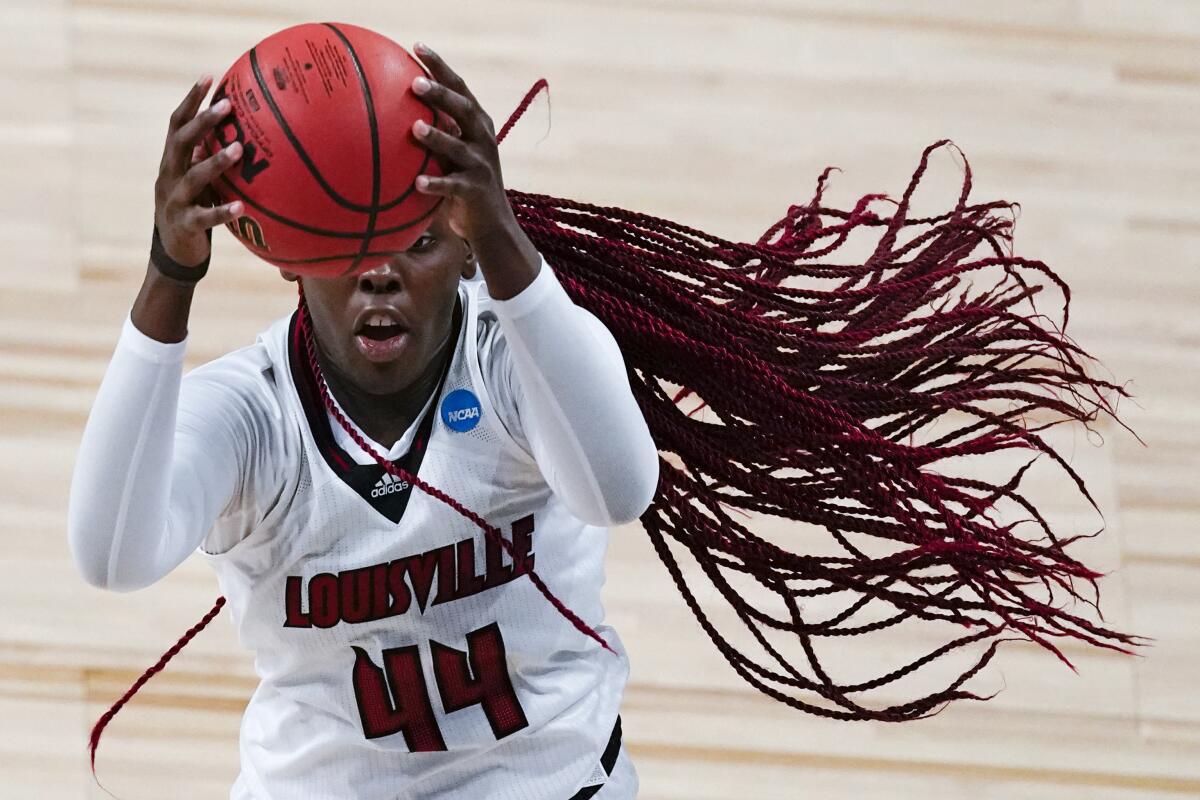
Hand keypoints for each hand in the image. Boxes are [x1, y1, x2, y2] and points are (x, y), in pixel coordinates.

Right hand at [153, 75, 244, 268]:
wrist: (174, 253)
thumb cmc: (194, 209)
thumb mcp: (199, 181)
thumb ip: (209, 158)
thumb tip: (240, 132)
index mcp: (172, 162)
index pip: (177, 124)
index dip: (191, 101)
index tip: (208, 76)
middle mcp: (168, 176)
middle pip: (181, 142)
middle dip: (202, 122)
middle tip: (227, 106)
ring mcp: (173, 200)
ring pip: (192, 177)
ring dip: (216, 162)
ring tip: (239, 150)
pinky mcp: (184, 225)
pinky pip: (204, 217)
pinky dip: (223, 211)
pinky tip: (242, 207)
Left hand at [409, 43, 517, 243]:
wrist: (489, 223)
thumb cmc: (460, 181)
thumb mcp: (449, 152)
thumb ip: (432, 130)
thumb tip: (387, 110)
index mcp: (476, 124)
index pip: (459, 88)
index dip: (440, 67)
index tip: (417, 47)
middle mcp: (482, 139)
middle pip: (464, 109)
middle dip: (441, 94)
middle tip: (414, 84)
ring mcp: (481, 164)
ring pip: (459, 147)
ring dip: (438, 137)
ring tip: (415, 128)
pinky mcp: (476, 190)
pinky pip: (453, 186)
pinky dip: (436, 184)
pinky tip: (417, 183)